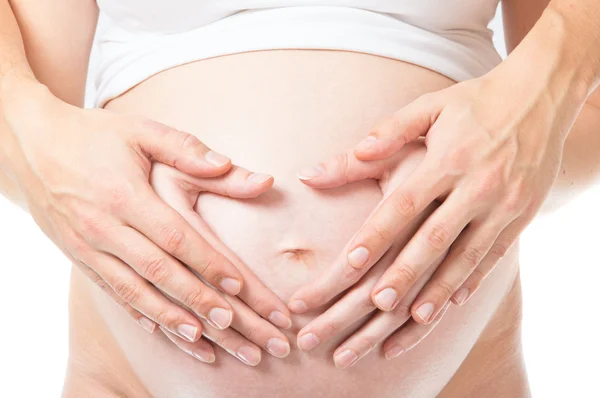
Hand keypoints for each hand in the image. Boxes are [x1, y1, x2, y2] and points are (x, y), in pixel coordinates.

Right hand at [1, 84, 291, 343]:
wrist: (29, 146)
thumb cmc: (93, 136)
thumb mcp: (140, 132)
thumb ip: (186, 150)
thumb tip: (229, 165)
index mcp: (124, 195)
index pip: (174, 237)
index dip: (207, 262)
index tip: (239, 285)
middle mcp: (103, 227)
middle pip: (158, 272)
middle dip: (198, 300)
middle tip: (231, 323)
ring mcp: (87, 247)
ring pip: (133, 291)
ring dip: (169, 317)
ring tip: (202, 338)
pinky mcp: (78, 257)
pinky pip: (111, 292)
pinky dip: (138, 313)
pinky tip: (160, 330)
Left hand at [290, 63, 573, 324]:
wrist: (541, 95)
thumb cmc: (474, 103)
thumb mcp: (429, 107)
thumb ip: (389, 131)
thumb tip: (355, 151)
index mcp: (446, 159)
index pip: (404, 204)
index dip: (377, 234)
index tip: (351, 262)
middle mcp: (475, 185)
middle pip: (434, 238)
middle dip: (405, 273)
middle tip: (377, 303)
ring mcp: (503, 204)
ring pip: (467, 255)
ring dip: (441, 289)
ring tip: (416, 318)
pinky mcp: (522, 215)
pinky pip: (496, 255)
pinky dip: (473, 280)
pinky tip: (453, 303)